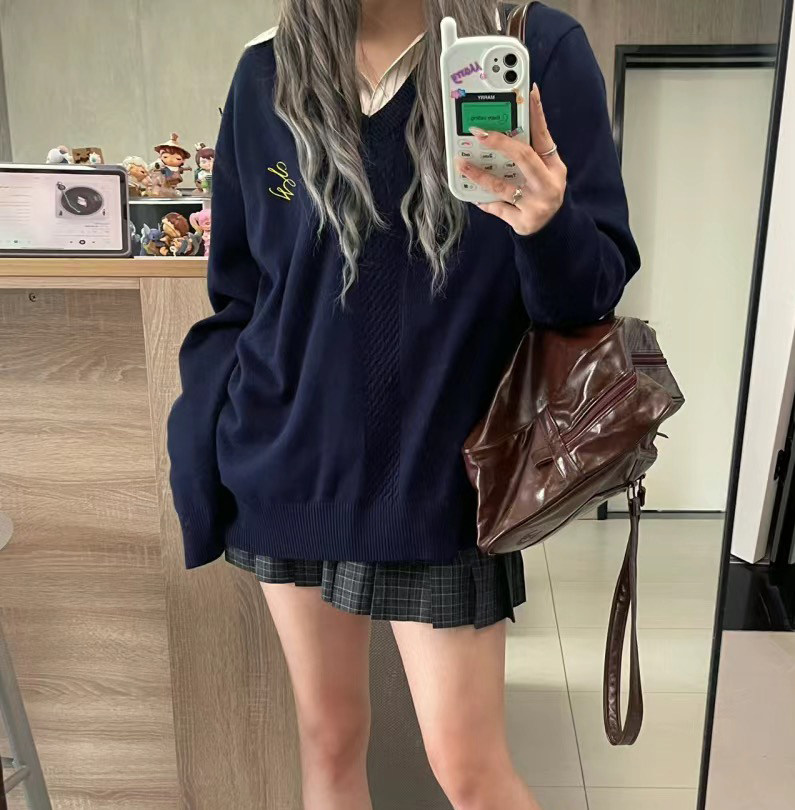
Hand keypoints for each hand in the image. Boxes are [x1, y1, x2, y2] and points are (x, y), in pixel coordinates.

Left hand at [456, 83, 566, 236]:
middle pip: (523, 157)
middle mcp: (546, 185)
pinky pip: (497, 209)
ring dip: (479, 175)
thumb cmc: (544, 193)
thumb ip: (533, 152)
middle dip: (500, 143)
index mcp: (553, 168)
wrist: (552, 229)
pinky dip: (484, 201)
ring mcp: (534, 205)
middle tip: (479, 132)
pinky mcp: (522, 222)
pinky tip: (473, 195)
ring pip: (502, 186)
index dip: (537, 113)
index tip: (530, 92)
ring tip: (461, 164)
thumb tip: (511, 124)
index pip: (544, 135)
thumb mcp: (547, 172)